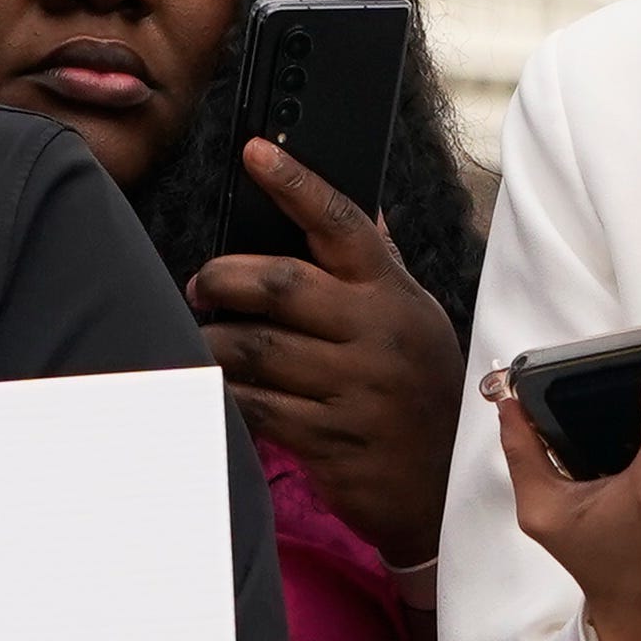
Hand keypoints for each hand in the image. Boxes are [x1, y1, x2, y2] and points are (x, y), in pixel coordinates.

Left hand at [187, 141, 462, 573]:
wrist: (440, 488)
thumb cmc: (419, 390)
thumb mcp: (416, 319)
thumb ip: (381, 267)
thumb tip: (360, 208)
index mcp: (394, 294)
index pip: (341, 223)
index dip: (296, 183)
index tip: (255, 152)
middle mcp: (377, 334)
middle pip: (280, 285)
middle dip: (224, 278)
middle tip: (201, 284)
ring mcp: (354, 388)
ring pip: (256, 348)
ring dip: (214, 339)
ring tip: (204, 335)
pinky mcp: (328, 438)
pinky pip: (255, 404)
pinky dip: (227, 390)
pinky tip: (220, 383)